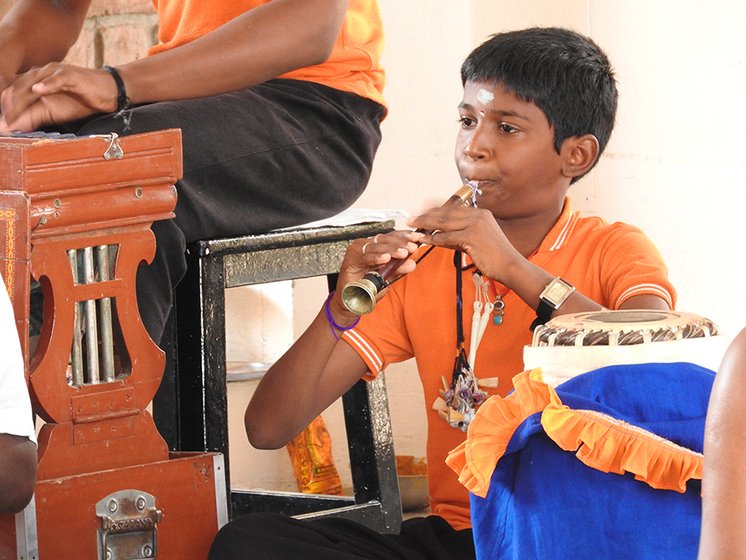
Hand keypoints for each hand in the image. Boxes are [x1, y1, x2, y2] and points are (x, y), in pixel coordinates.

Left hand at [0, 63, 117, 132]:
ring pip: (31, 82)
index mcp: (34, 80)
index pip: (13, 91)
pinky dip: (46, 84)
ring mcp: (54, 72)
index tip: (4, 124)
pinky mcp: (69, 74)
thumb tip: (13, 129)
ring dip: (21, 97)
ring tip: (14, 112)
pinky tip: (38, 90)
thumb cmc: (82, 100)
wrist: (108, 91)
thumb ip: (33, 117)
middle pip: (18, 87)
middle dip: (10, 106)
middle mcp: (40, 73)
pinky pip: (55, 79)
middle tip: (6, 122)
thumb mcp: (54, 112)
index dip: (6, 107)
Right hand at [329, 230, 423, 319]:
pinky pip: (365, 258)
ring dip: (391, 250)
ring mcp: (357, 251)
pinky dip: (376, 258)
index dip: (405, 236)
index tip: (418, 238)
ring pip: (376, 247)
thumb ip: (398, 269)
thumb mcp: (387, 277)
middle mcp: (366, 245)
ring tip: (402, 253)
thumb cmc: (367, 286)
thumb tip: (412, 263)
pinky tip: (385, 258)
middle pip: (385, 239)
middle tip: (412, 247)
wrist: (352, 300)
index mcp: (376, 246)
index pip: (392, 236)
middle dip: (400, 243)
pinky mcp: (350, 260)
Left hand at [407, 205, 522, 282]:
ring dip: (426, 224)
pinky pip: (447, 236)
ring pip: (444, 222)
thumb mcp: (476, 242)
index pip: (453, 208)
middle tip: (412, 218)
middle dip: (426, 215)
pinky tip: (424, 240)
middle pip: (446, 213)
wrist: (510, 266)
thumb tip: (438, 237)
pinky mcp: (472, 236)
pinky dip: (434, 238)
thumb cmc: (494, 257)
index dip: (435, 209)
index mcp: (480, 214)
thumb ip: (458, 237)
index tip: (422, 210)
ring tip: (413, 226)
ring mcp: (475, 225)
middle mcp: (478, 215)